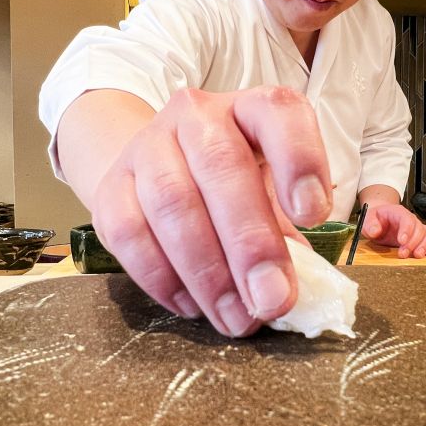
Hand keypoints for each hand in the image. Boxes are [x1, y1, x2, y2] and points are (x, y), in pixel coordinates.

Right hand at [78, 87, 331, 337]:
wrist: (157, 167)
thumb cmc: (232, 183)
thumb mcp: (270, 191)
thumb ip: (288, 233)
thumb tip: (296, 292)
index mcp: (250, 108)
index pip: (277, 113)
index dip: (299, 160)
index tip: (313, 215)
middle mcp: (196, 115)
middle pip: (220, 166)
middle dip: (250, 242)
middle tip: (272, 300)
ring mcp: (146, 146)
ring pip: (171, 202)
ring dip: (207, 272)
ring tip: (235, 318)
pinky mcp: (111, 186)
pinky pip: (130, 233)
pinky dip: (163, 278)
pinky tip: (192, 306)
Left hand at [362, 203, 425, 258]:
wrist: (379, 219)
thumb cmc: (375, 219)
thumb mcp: (367, 220)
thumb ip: (370, 225)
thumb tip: (375, 231)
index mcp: (398, 212)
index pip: (407, 219)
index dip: (406, 230)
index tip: (401, 241)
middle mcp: (410, 219)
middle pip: (418, 228)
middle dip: (412, 243)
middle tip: (403, 254)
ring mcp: (416, 228)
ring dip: (424, 246)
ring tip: (417, 256)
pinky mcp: (419, 237)